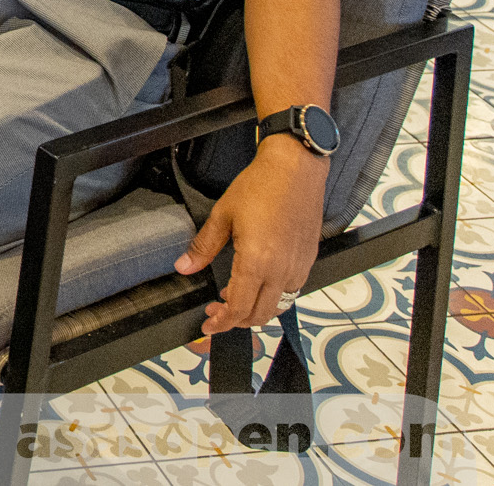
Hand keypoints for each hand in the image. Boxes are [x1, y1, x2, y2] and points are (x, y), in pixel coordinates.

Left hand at [174, 141, 327, 332]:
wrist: (295, 168)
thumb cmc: (261, 186)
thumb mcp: (223, 215)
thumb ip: (203, 247)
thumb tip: (184, 267)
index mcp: (258, 262)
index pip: (238, 308)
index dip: (221, 323)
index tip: (208, 326)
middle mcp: (282, 270)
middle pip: (260, 315)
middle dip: (236, 321)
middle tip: (216, 312)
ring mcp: (299, 266)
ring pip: (278, 306)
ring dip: (255, 309)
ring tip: (233, 297)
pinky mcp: (308, 259)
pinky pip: (291, 290)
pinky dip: (272, 296)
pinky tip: (257, 282)